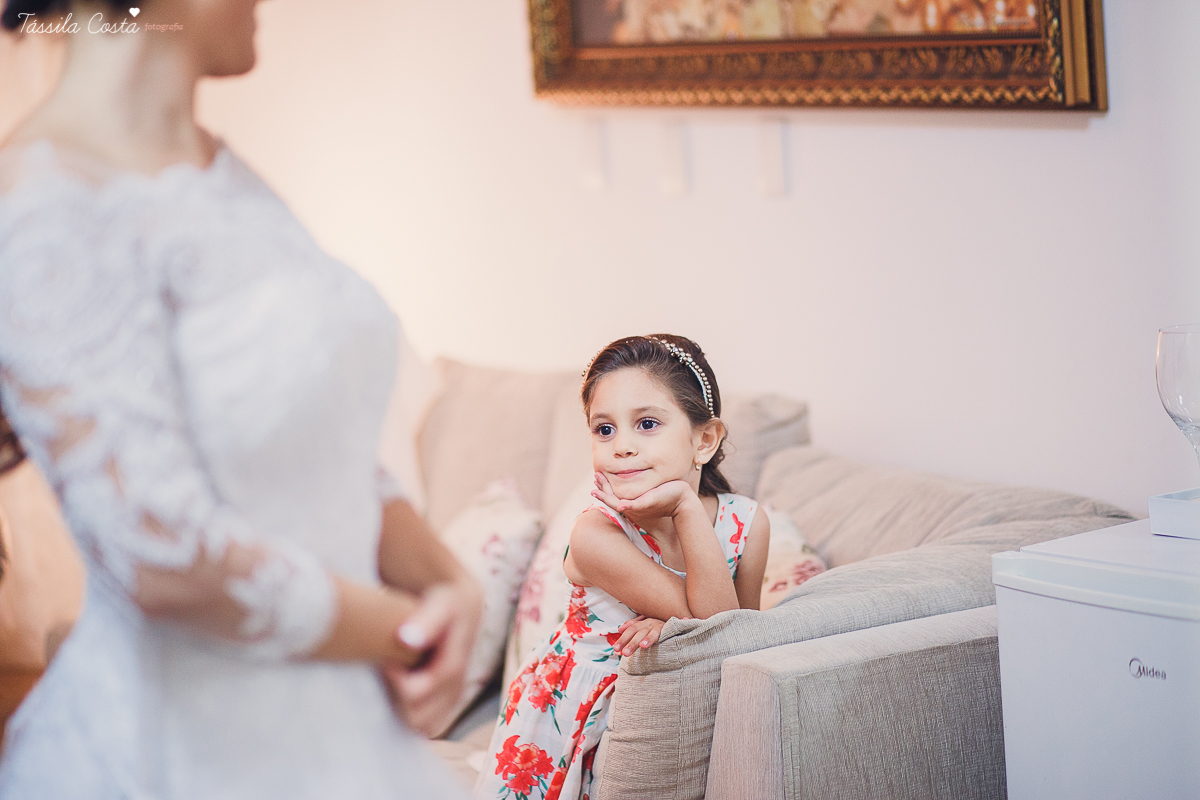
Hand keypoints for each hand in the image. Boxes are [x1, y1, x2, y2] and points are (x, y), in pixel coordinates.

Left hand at [381, 577, 481, 736]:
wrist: (460, 604)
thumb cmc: (445, 602)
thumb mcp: (440, 604)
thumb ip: (426, 621)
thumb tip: (406, 639)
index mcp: (453, 668)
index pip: (414, 693)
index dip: (393, 682)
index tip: (384, 660)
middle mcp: (455, 688)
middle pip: (417, 717)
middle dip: (396, 699)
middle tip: (388, 672)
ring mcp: (451, 698)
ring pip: (421, 725)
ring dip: (402, 709)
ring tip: (393, 680)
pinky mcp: (446, 701)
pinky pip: (424, 725)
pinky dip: (408, 713)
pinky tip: (398, 690)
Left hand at [591, 472, 699, 527]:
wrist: (684, 501)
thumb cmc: (667, 499)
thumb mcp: (650, 501)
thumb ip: (635, 505)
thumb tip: (619, 507)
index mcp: (632, 507)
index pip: (612, 501)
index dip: (602, 494)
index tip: (593, 487)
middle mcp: (634, 506)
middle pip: (614, 497)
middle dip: (604, 487)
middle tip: (596, 476)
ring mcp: (639, 503)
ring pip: (620, 495)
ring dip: (610, 487)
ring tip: (603, 479)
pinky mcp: (646, 499)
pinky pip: (629, 494)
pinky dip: (621, 487)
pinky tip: (622, 482)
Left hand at [612, 615, 666, 656]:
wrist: (679, 625)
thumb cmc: (659, 627)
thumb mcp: (646, 627)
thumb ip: (633, 626)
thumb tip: (620, 628)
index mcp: (644, 622)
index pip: (631, 630)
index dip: (623, 639)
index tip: (615, 650)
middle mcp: (650, 622)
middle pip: (636, 631)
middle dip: (629, 642)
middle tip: (622, 653)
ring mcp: (658, 624)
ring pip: (646, 632)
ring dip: (639, 641)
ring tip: (637, 648)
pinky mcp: (667, 628)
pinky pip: (658, 633)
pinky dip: (651, 638)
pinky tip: (644, 645)